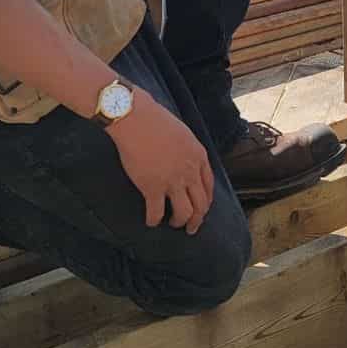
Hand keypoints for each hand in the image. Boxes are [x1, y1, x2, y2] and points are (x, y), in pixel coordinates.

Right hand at [107, 90, 214, 234]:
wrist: (137, 119)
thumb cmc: (157, 121)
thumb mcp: (184, 134)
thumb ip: (189, 152)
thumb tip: (186, 163)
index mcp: (199, 157)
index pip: (209, 187)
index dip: (206, 202)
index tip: (201, 209)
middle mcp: (190, 172)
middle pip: (201, 204)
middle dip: (197, 219)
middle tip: (191, 227)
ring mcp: (172, 181)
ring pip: (184, 213)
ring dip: (179, 222)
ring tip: (172, 224)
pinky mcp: (152, 188)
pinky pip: (157, 213)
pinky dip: (154, 221)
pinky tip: (151, 221)